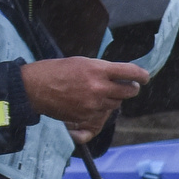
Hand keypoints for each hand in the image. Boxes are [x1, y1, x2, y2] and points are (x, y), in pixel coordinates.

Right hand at [20, 56, 140, 143]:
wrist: (32, 88)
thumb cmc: (55, 71)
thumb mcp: (81, 62)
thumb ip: (103, 69)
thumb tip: (122, 74)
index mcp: (97, 69)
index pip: (131, 72)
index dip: (142, 75)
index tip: (145, 77)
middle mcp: (99, 87)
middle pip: (130, 91)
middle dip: (131, 88)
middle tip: (127, 85)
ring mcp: (93, 103)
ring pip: (117, 103)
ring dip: (113, 98)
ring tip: (99, 91)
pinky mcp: (87, 116)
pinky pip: (102, 113)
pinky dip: (99, 108)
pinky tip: (87, 101)